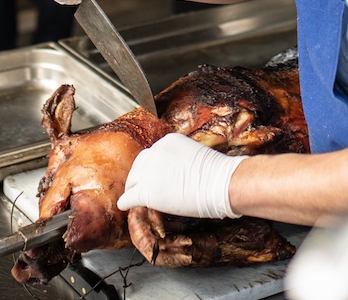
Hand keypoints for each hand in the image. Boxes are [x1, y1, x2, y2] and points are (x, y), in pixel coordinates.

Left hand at [117, 133, 242, 218]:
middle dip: (138, 176)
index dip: (151, 168)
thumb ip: (181, 160)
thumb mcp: (197, 155)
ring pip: (132, 180)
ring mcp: (149, 171)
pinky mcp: (147, 191)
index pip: (152, 154)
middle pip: (138, 165)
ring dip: (132, 189)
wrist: (222, 183)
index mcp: (168, 141)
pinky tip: (125, 206)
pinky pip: (129, 197)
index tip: (152, 175)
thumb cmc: (218, 173)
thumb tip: (179, 172)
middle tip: (138, 186)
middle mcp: (155, 152)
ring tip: (132, 197)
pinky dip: (126, 202)